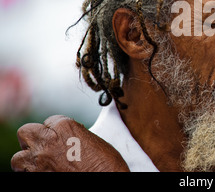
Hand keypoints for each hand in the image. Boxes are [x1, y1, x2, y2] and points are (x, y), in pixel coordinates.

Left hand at [11, 115, 129, 171]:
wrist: (108, 179)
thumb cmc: (106, 165)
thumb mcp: (95, 140)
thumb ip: (77, 134)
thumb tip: (71, 138)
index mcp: (65, 126)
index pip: (50, 121)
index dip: (55, 131)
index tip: (61, 138)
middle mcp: (48, 141)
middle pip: (27, 132)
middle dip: (34, 139)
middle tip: (45, 147)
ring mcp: (39, 161)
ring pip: (19, 156)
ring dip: (28, 159)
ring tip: (41, 164)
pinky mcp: (36, 176)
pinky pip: (24, 173)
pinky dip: (32, 173)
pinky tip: (45, 173)